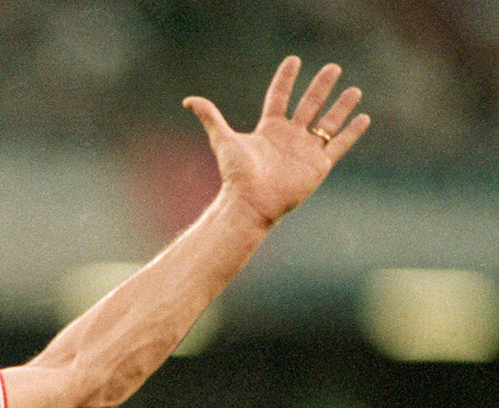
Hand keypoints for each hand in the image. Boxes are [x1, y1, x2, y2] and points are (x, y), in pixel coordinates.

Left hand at [183, 56, 369, 227]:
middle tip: (333, 67)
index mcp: (269, 129)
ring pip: (328, 122)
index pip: (279, 97)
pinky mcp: (319, 165)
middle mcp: (290, 137)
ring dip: (341, 106)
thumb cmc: (236, 174)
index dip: (285, 79)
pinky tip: (364, 118)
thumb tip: (188, 100)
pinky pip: (340, 145)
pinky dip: (352, 132)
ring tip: (354, 89)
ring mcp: (306, 150)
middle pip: (309, 105)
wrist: (251, 202)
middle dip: (321, 86)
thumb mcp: (223, 140)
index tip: (294, 59)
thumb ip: (210, 117)